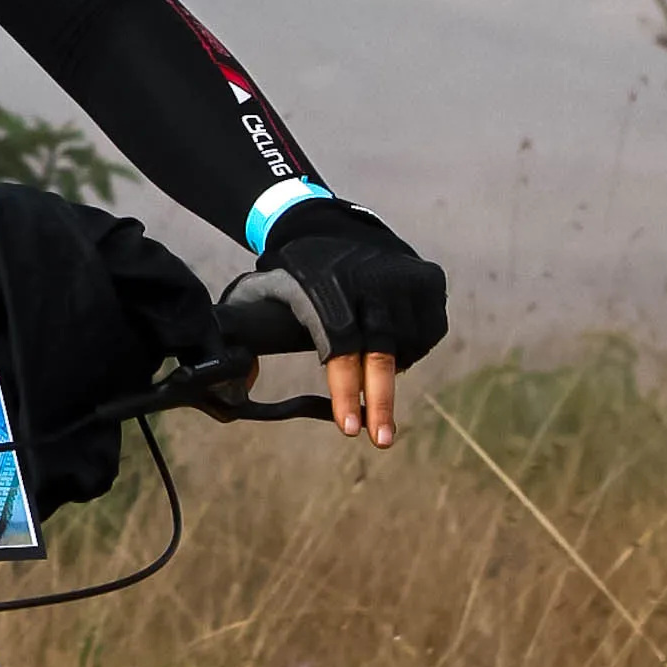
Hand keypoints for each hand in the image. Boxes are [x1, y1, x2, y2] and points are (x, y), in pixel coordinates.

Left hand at [241, 202, 447, 450]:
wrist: (333, 226)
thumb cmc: (296, 273)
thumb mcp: (264, 290)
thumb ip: (248, 332)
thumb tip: (237, 385)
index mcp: (325, 286)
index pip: (339, 345)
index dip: (345, 389)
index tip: (349, 428)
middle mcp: (368, 280)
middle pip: (379, 352)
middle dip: (380, 402)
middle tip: (380, 440)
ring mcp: (402, 278)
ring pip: (406, 347)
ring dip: (393, 370)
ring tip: (373, 376)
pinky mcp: (428, 279)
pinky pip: (428, 331)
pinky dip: (413, 348)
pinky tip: (394, 346)